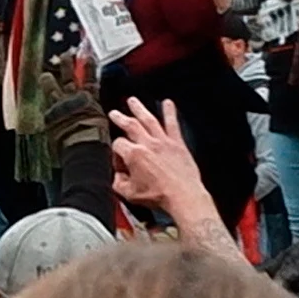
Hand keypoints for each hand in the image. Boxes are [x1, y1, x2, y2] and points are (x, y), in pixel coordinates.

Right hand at [104, 101, 215, 240]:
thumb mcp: (130, 195)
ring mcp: (163, 142)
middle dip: (120, 118)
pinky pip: (173, 124)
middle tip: (115, 113)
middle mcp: (148, 144)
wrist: (183, 196)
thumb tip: (118, 177)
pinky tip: (168, 103)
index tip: (119, 160)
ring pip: (149, 119)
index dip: (116, 152)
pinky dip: (170, 112)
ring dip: (139, 109)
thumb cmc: (160, 196)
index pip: (118, 145)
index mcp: (134, 155)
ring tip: (133, 101)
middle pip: (130, 125)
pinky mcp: (177, 143)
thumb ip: (119, 183)